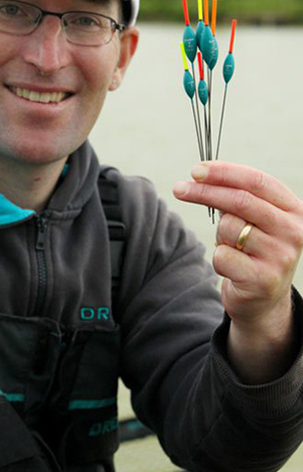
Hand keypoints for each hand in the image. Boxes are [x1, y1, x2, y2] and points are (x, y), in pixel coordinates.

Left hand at [173, 161, 302, 381]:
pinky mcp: (263, 280)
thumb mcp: (254, 220)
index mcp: (293, 210)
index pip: (257, 181)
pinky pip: (222, 256)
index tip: (196, 170)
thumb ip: (237, 198)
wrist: (264, 301)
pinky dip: (218, 259)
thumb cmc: (254, 251)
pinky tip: (232, 268)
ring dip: (218, 235)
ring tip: (232, 248)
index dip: (224, 172)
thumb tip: (200, 177)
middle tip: (179, 188)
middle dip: (205, 192)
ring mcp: (280, 256)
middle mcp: (293, 231)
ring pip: (229, 228)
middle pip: (240, 201)